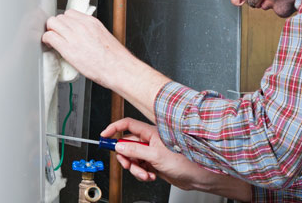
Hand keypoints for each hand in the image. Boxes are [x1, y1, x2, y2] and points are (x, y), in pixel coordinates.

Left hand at [42, 10, 129, 87]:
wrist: (118, 68)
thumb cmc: (114, 58)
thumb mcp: (104, 37)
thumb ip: (91, 32)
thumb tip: (83, 35)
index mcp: (92, 22)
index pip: (70, 13)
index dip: (65, 21)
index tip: (64, 28)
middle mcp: (82, 26)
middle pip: (60, 17)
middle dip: (56, 26)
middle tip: (57, 35)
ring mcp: (74, 36)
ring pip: (52, 23)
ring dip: (50, 31)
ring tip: (53, 40)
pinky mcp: (68, 48)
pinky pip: (50, 36)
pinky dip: (47, 39)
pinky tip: (49, 45)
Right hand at [101, 118, 251, 200]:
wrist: (196, 176)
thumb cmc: (185, 161)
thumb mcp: (154, 155)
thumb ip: (134, 150)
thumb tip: (119, 145)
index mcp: (150, 132)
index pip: (127, 125)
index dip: (114, 129)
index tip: (104, 136)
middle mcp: (150, 140)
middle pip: (127, 144)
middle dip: (126, 157)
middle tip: (128, 165)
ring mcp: (152, 152)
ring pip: (133, 158)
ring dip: (136, 168)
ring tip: (146, 173)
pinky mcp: (154, 163)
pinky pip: (140, 167)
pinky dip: (142, 173)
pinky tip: (151, 175)